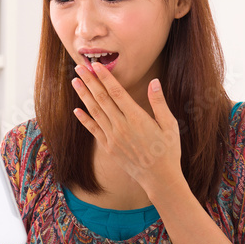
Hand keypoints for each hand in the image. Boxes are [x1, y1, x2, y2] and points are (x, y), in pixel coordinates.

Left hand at [70, 63, 182, 193]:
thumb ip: (159, 103)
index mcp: (137, 118)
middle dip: (89, 82)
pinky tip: (77, 110)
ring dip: (84, 96)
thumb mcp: (169, 125)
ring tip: (75, 82)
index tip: (95, 65)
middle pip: (102, 99)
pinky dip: (85, 119)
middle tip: (79, 67)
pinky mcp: (109, 148)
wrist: (159, 178)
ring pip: (95, 112)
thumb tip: (154, 82)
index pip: (116, 92)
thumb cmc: (168, 150)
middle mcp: (121, 126)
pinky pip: (94, 130)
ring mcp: (113, 138)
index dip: (104, 77)